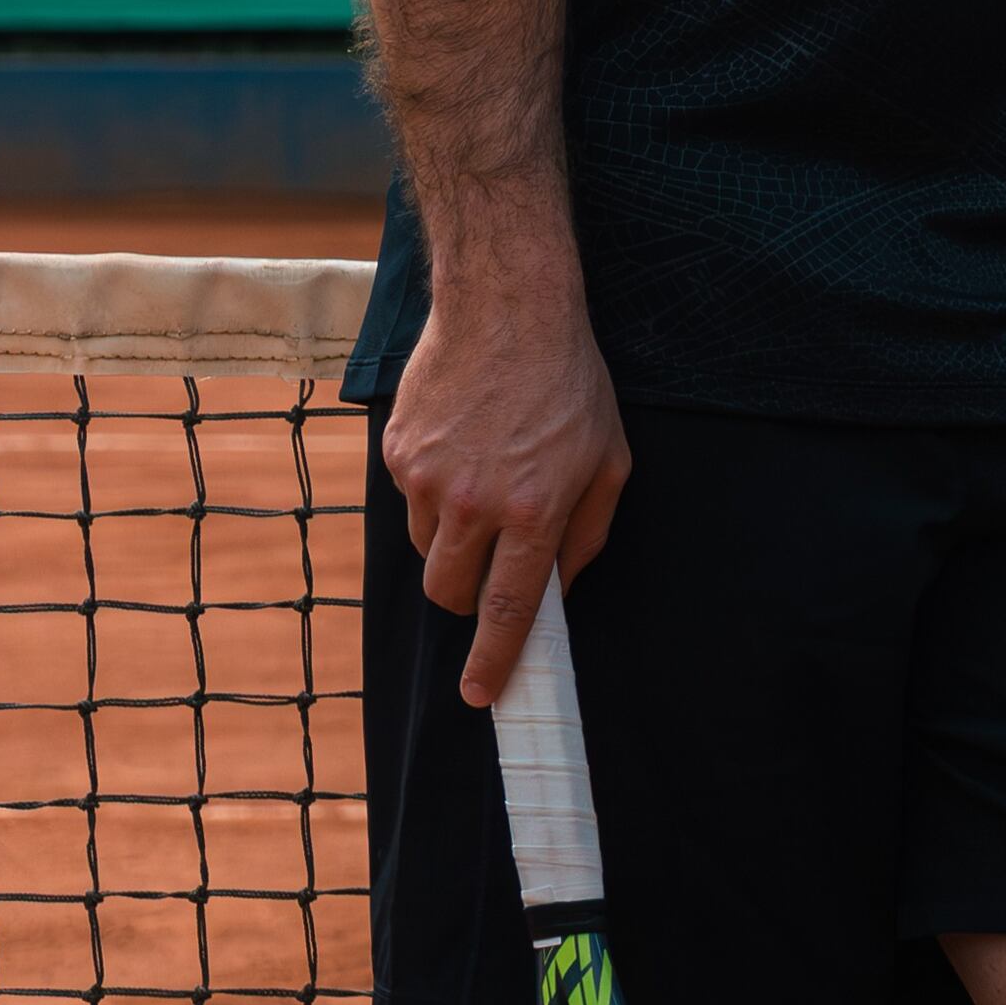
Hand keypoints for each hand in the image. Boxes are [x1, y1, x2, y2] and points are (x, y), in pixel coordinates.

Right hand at [377, 265, 630, 708]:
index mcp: (534, 510)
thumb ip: (588, 532)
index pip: (509, 607)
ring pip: (425, 550)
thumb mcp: (610, 459)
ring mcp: (426, 479)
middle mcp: (474, 502)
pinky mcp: (396, 453)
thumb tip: (563, 587)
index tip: (481, 694)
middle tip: (492, 568)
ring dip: (451, 542)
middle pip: (451, 591)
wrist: (508, 309)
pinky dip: (433, 495)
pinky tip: (464, 449)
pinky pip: (409, 502)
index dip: (494, 657)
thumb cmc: (570, 384)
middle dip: (467, 599)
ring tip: (487, 483)